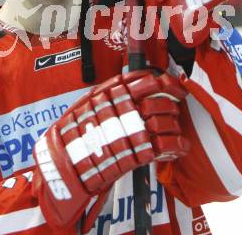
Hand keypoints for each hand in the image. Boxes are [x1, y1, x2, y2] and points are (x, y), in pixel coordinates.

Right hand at [32, 70, 188, 228]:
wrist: (62, 162)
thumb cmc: (72, 132)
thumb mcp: (86, 102)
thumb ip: (107, 91)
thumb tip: (130, 81)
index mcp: (108, 93)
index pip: (143, 80)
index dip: (164, 82)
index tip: (173, 86)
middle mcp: (119, 109)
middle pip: (157, 101)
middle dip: (171, 104)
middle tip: (174, 108)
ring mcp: (127, 132)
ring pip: (163, 122)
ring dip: (174, 126)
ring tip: (175, 130)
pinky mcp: (133, 155)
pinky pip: (163, 146)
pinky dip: (176, 146)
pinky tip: (179, 147)